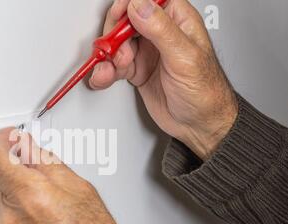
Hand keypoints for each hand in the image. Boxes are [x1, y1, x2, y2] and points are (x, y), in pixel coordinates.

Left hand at [0, 128, 148, 223]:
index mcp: (32, 196)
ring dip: (18, 204)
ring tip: (48, 218)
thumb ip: (45, 161)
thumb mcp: (80, 189)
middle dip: (17, 178)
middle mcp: (12, 221)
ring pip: (1, 206)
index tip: (4, 141)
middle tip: (44, 188)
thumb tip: (25, 145)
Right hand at [90, 0, 237, 159]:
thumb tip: (139, 6)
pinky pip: (114, 65)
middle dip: (115, 37)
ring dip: (107, 58)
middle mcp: (160, 33)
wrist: (199, 125)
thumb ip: (161, 30)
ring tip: (110, 71)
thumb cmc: (205, 92)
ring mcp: (147, 51)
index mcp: (178, 20)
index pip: (148, 0)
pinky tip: (104, 77)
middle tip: (115, 53)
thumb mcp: (184, 58)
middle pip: (126, 20)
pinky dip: (105, 72)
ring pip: (116, 44)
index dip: (129, 5)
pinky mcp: (137, 70)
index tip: (118, 18)